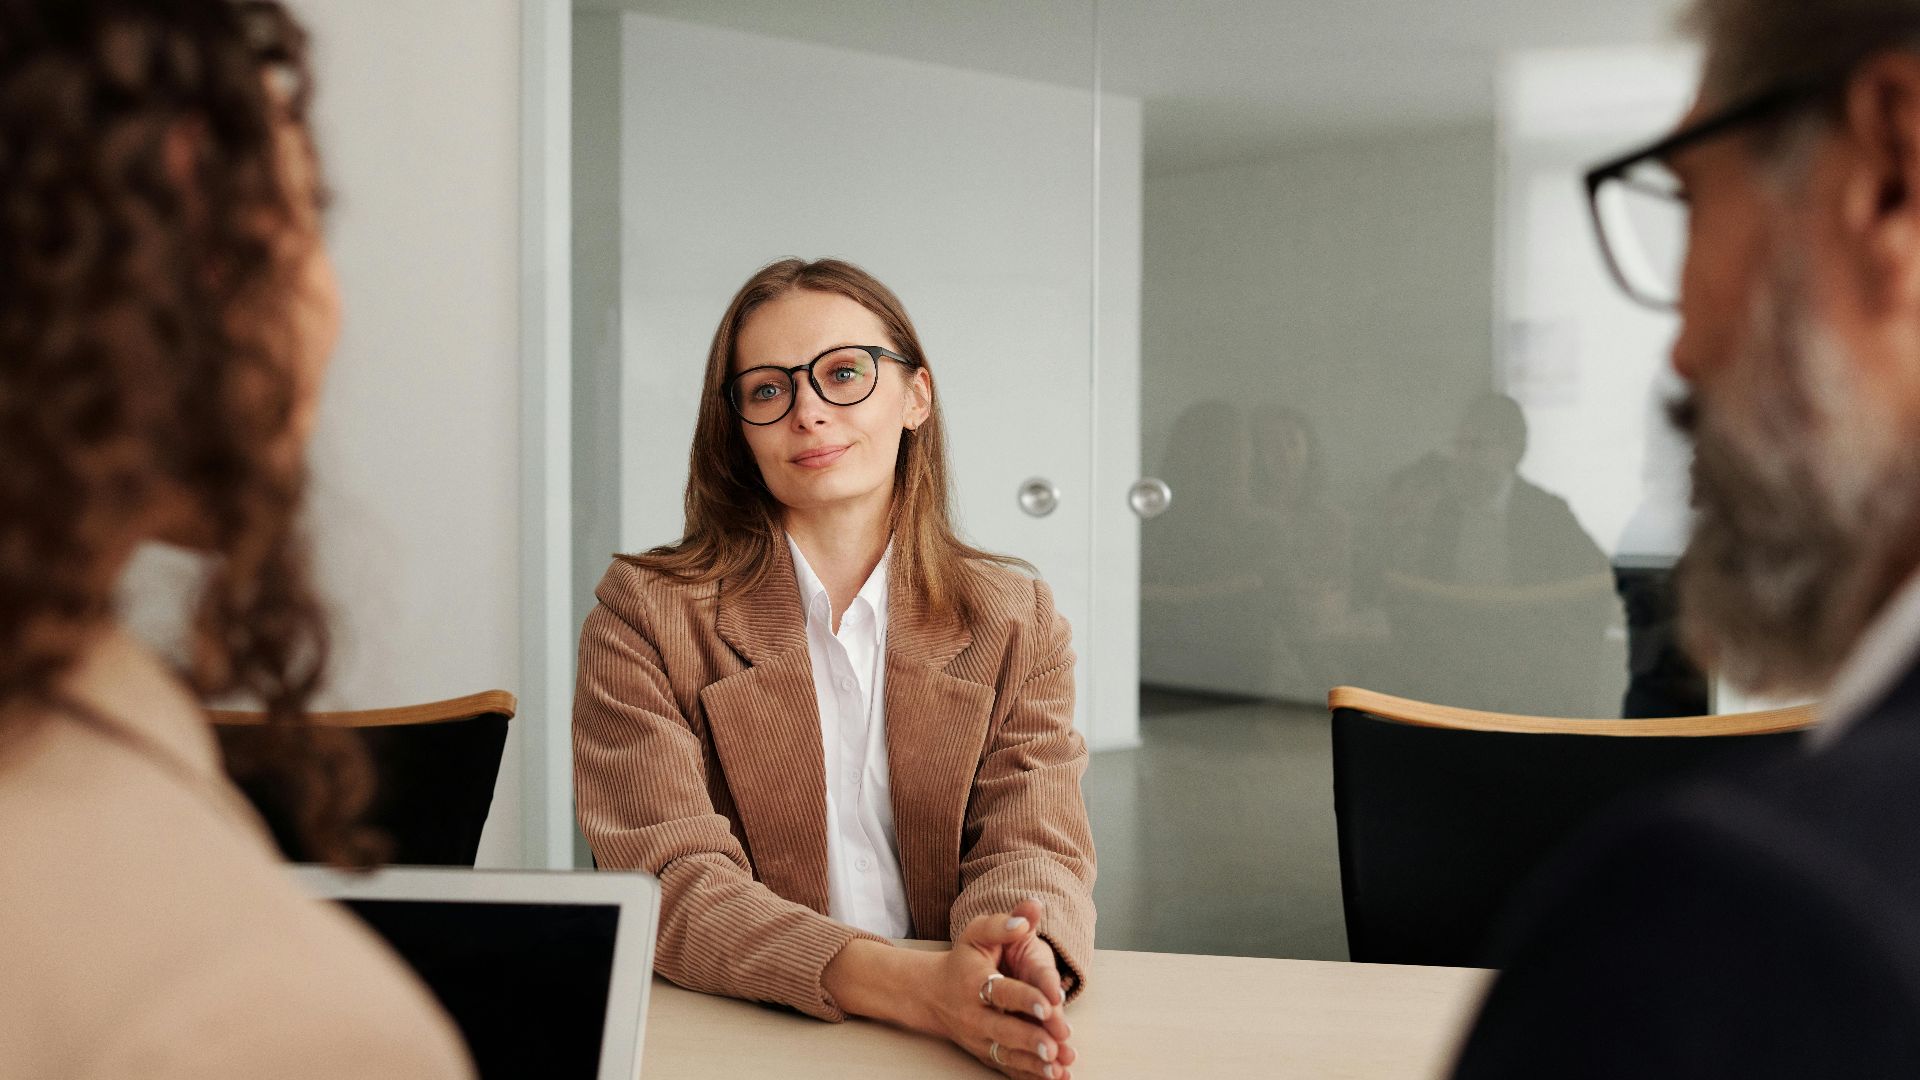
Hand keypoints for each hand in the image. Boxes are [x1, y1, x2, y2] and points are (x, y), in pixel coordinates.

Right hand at [933, 906, 1076, 1078]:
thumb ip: (1004, 923)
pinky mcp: (986, 1053)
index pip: (1002, 991)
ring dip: (1034, 1064)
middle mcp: (975, 1015)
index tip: (1050, 1002)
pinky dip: (1030, 1075)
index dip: (1026, 997)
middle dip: (1030, 1039)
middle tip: (1054, 1046)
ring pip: (1007, 1055)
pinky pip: (1008, 1068)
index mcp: (974, 983)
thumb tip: (1031, 910)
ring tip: (1059, 1068)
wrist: (932, 993)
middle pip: (1004, 1030)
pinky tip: (1055, 1078)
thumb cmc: (963, 960)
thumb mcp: (977, 933)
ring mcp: (979, 1038)